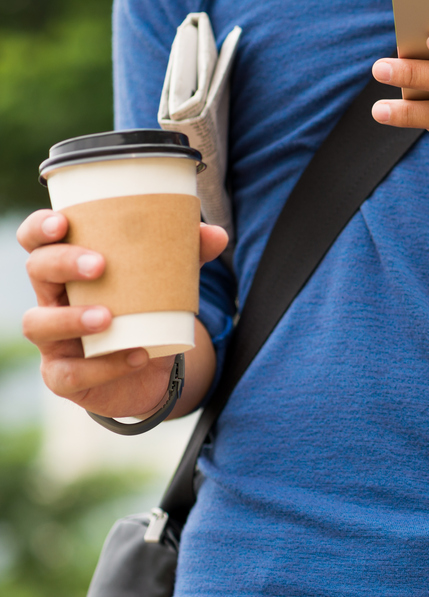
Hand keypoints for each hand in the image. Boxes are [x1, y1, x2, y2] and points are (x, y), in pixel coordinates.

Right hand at [17, 210, 227, 418]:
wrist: (147, 371)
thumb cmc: (145, 311)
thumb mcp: (167, 282)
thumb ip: (189, 256)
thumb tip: (217, 235)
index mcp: (69, 269)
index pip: (38, 242)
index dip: (39, 230)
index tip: (60, 224)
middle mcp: (53, 299)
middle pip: (37, 272)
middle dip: (62, 264)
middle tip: (99, 266)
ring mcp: (53, 340)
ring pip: (38, 324)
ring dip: (71, 318)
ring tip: (107, 317)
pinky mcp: (63, 376)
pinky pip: (71, 373)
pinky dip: (104, 366)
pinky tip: (136, 356)